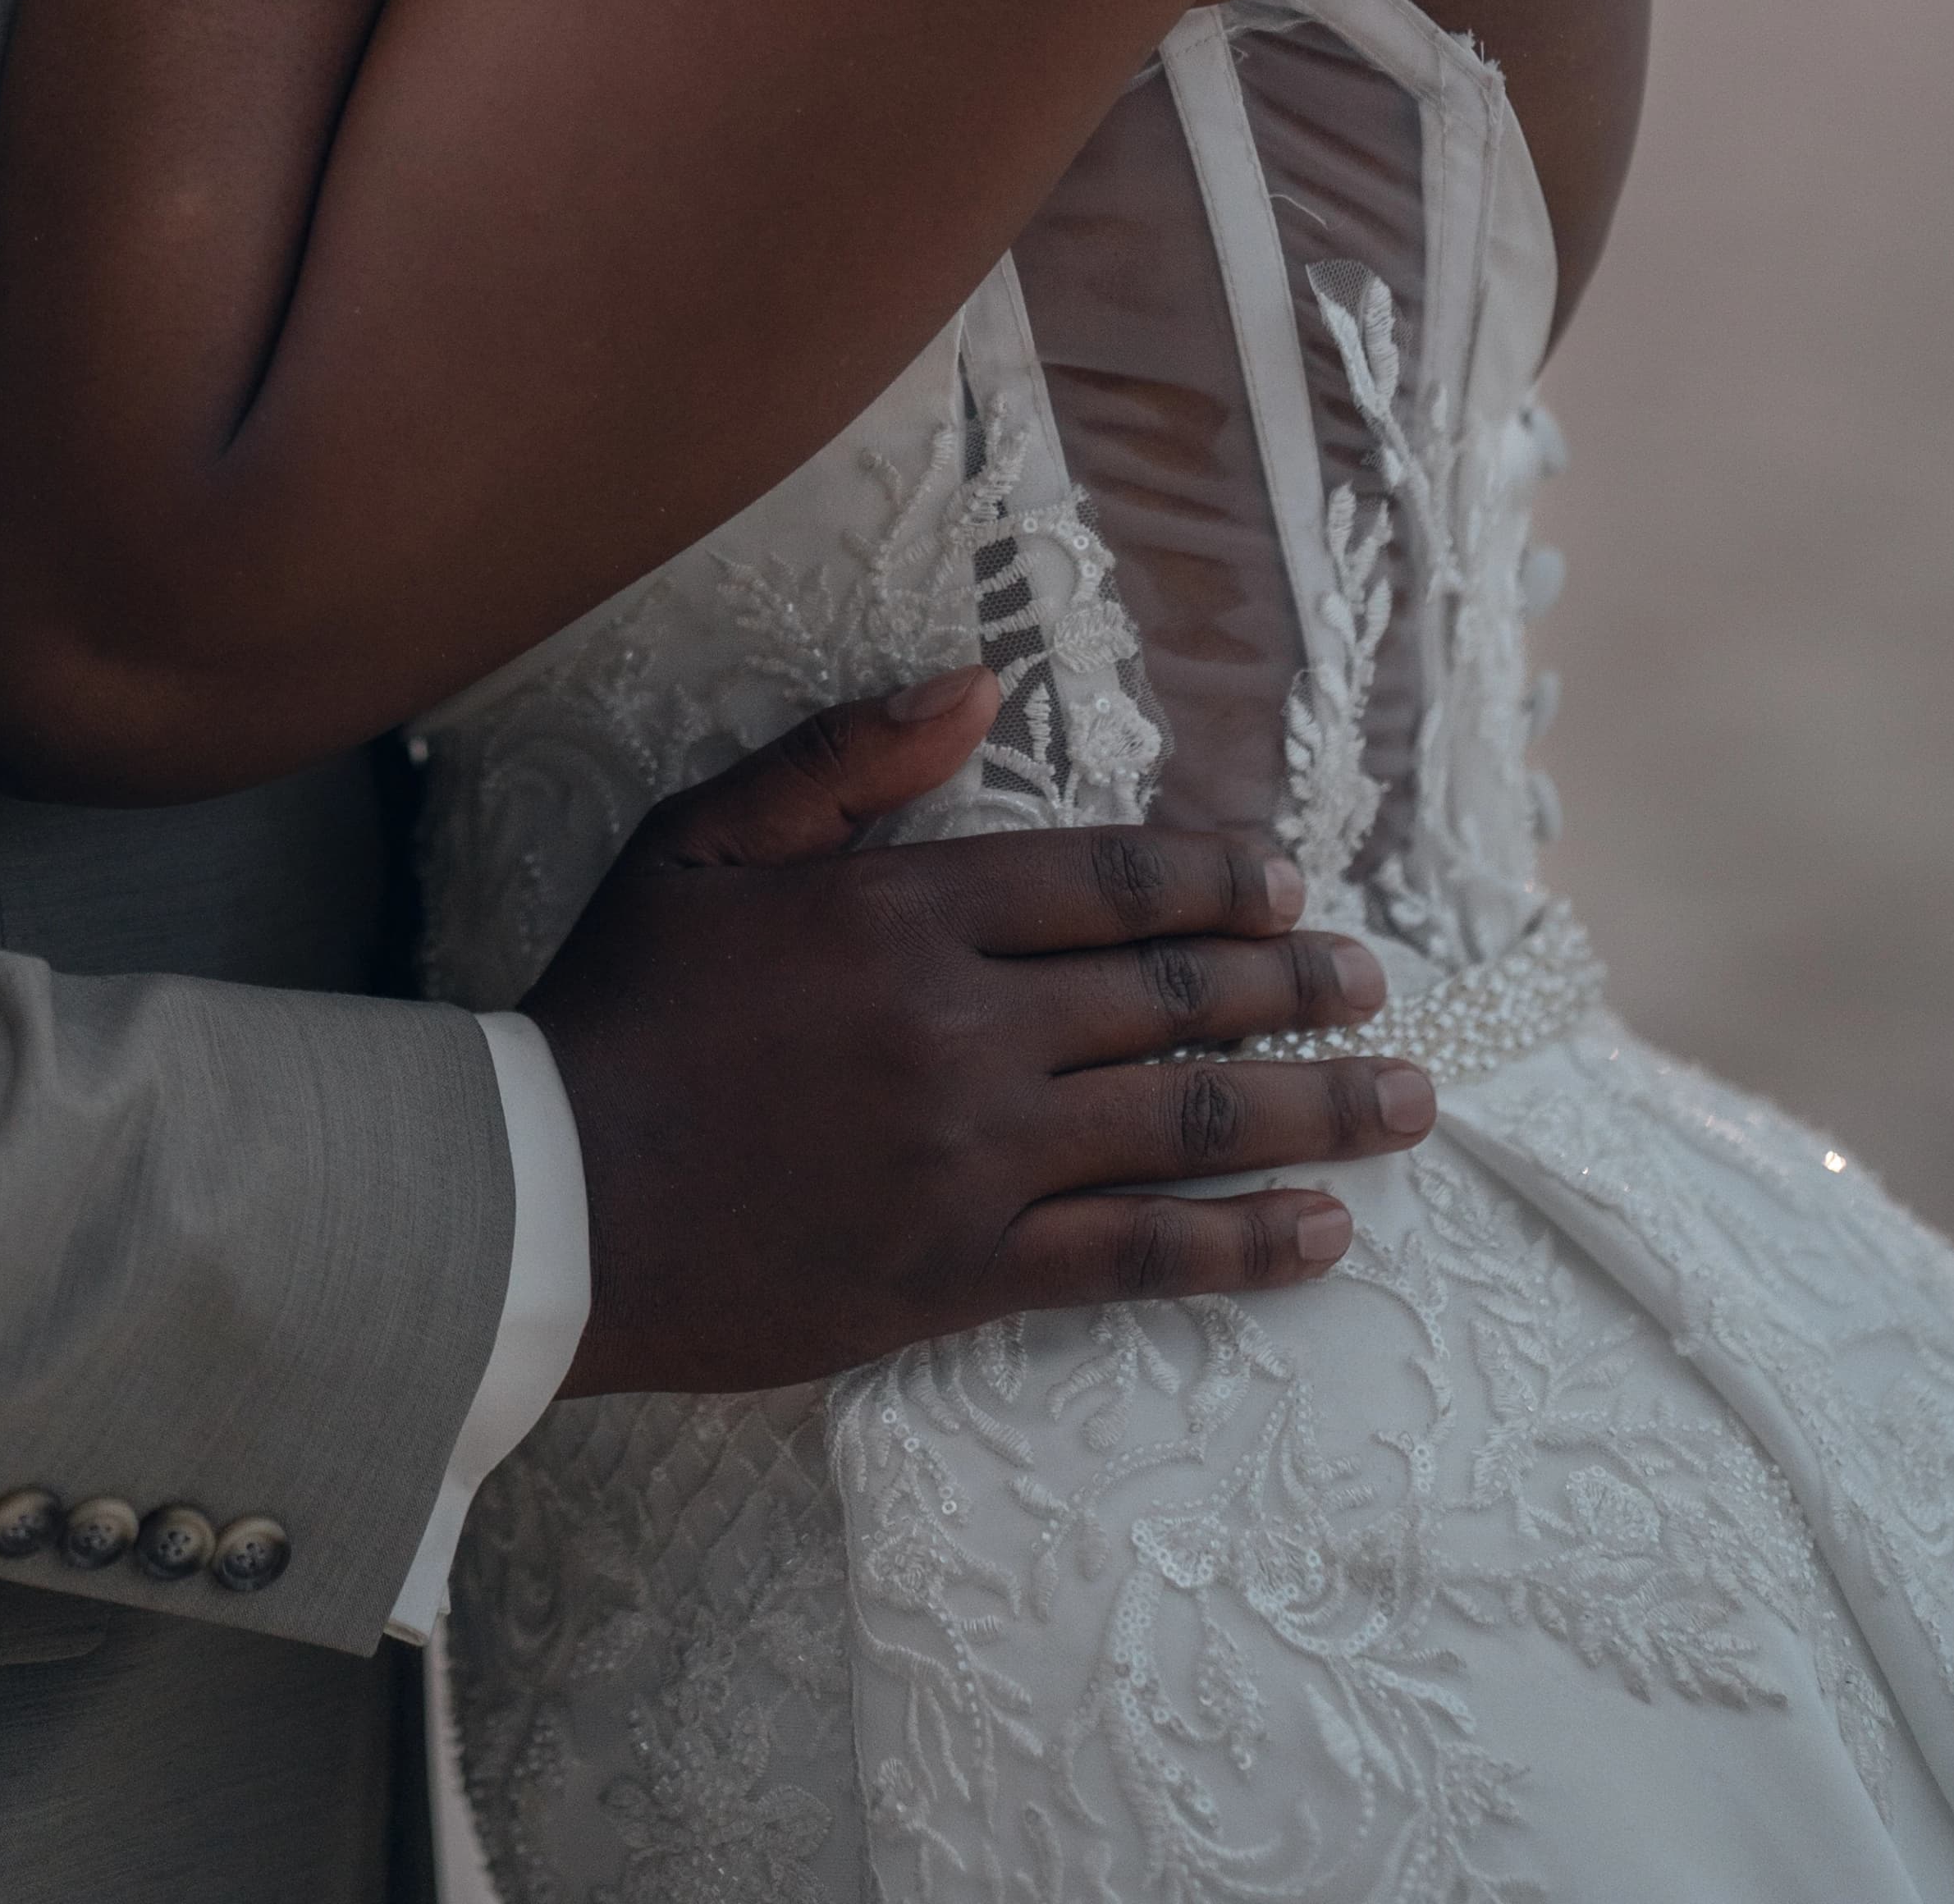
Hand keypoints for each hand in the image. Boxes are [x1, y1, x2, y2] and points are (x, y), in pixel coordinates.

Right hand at [524, 676, 1429, 1393]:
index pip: (1106, 881)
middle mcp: (964, 1029)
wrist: (551, 1201)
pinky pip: (1137, 1255)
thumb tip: (974, 683)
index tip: (1292, 880)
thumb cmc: (621, 1009)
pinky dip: (1243, 1244)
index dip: (1214, 876)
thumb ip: (843, 759)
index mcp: (906, 913)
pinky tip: (1321, 1234)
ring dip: (1313, 1107)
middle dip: (1294, 984)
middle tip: (1372, 978)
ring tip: (1402, 1096)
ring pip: (1185, 1123)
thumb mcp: (702, 842)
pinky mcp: (965, 1270)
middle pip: (1172, 996)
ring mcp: (976, 1157)